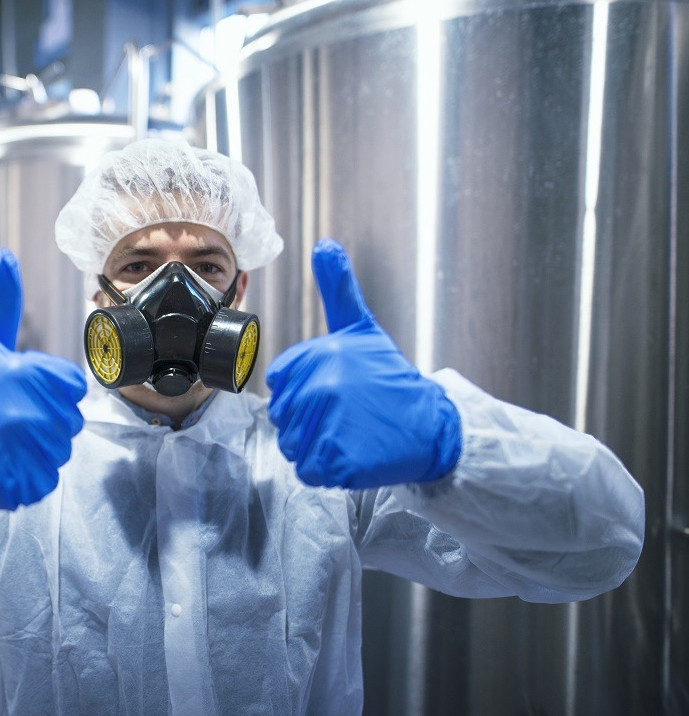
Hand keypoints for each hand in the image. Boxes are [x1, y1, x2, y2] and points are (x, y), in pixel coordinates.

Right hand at [0, 248, 87, 508]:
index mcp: (32, 376)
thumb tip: (5, 256)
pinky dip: (27, 478)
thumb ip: (5, 301)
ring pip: (58, 454)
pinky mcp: (17, 486)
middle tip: (9, 419)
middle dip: (45, 422)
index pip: (73, 388)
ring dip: (36, 451)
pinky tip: (2, 463)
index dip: (52, 392)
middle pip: (70, 423)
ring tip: (3, 441)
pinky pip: (43, 482)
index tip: (23, 393)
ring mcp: (24, 452)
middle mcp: (31, 414)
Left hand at [265, 239, 461, 488]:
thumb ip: (338, 289)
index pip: (281, 385)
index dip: (304, 394)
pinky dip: (328, 470)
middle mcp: (320, 388)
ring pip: (293, 446)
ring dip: (317, 447)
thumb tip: (325, 245)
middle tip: (347, 416)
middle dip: (310, 422)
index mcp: (317, 357)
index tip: (336, 392)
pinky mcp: (338, 459)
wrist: (433, 425)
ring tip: (352, 433)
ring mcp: (329, 424)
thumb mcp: (360, 328)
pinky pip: (309, 470)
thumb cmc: (391, 379)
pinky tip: (354, 454)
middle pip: (284, 419)